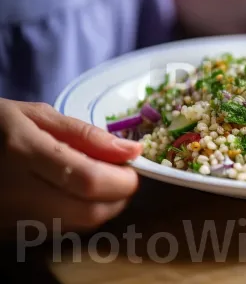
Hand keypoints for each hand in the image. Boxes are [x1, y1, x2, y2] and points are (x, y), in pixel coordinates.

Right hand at [0, 99, 140, 234]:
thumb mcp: (36, 115)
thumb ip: (85, 134)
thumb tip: (130, 151)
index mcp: (23, 151)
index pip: (87, 179)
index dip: (121, 178)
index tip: (132, 163)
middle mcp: (17, 190)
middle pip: (88, 212)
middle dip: (120, 196)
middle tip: (122, 173)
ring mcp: (13, 216)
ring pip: (78, 225)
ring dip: (105, 205)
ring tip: (101, 179)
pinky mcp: (13, 230)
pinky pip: (62, 228)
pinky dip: (83, 212)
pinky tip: (78, 192)